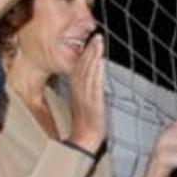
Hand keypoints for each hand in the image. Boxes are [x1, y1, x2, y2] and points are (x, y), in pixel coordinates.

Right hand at [66, 34, 105, 153]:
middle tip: (95, 36)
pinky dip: (96, 72)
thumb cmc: (86, 124)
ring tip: (98, 43)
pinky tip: (100, 62)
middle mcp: (79, 91)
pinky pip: (94, 84)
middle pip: (82, 66)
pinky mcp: (93, 103)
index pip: (79, 68)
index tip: (90, 41)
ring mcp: (85, 96)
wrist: (85, 140)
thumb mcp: (84, 103)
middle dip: (89, 50)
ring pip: (87, 72)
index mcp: (76, 90)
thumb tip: (94, 77)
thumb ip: (87, 90)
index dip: (84, 53)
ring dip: (92, 56)